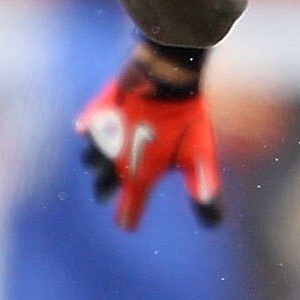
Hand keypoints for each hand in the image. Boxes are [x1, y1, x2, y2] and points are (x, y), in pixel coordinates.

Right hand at [75, 45, 223, 231]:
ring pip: (91, 160)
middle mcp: (115, 162)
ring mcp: (103, 136)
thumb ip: (203, 190)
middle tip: (112, 194)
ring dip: (98, 164)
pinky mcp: (97, 113)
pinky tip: (89, 131)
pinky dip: (88, 132)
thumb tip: (213, 224)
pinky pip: (85, 128)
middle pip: (103, 188)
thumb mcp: (201, 156)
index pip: (127, 212)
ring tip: (106, 162)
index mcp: (139, 177)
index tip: (130, 225)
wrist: (164, 74)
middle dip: (107, 192)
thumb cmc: (185, 118)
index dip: (129, 220)